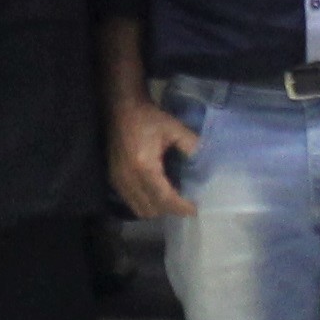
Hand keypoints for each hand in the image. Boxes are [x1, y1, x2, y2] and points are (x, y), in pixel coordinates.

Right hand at [107, 90, 200, 221]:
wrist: (121, 109)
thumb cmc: (148, 118)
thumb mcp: (174, 128)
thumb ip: (191, 144)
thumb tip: (206, 161)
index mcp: (145, 167)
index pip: (164, 198)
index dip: (180, 207)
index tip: (194, 210)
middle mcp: (129, 179)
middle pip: (152, 208)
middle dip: (170, 210)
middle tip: (185, 204)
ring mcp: (119, 181)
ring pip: (140, 209)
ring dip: (156, 209)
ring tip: (171, 200)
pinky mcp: (114, 179)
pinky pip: (130, 202)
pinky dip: (144, 203)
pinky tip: (155, 194)